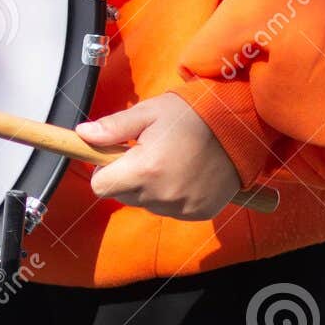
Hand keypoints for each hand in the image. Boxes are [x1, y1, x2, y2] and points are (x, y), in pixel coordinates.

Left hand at [77, 93, 241, 220]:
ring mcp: (182, 207)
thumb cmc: (193, 114)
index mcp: (145, 169)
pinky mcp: (198, 212)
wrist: (243, 126)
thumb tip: (82, 135)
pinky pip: (170, 209)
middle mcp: (162, 195)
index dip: (103, 170)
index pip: (100, 187)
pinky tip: (186, 173)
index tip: (116, 155)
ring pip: (146, 203)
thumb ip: (113, 127)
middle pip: (122, 195)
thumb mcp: (149, 112)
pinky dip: (171, 194)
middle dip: (126, 176)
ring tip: (171, 159)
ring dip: (149, 186)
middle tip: (147, 151)